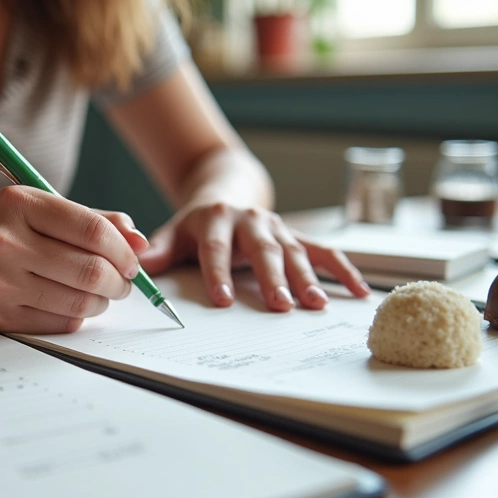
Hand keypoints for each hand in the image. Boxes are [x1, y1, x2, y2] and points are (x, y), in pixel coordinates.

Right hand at [0, 186, 147, 332]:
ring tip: (99, 293)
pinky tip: (72, 304)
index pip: (91, 230)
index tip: (132, 260)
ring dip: (102, 301)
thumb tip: (139, 242)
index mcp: (19, 204)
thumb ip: (91, 220)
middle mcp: (5, 242)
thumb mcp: (36, 209)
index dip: (123, 250)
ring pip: (79, 302)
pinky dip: (77, 316)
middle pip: (90, 271)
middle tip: (122, 282)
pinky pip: (59, 323)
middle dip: (119, 281)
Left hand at [139, 203, 369, 310]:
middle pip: (262, 250)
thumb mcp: (173, 234)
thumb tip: (136, 268)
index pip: (216, 248)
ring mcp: (278, 227)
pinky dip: (344, 270)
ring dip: (308, 278)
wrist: (225, 192)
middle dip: (273, 278)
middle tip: (280, 305)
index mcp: (215, 219)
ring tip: (316, 304)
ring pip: (295, 252)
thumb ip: (157, 251)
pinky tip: (360, 292)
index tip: (221, 299)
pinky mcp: (298, 235)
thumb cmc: (195, 225)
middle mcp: (251, 220)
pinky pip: (325, 251)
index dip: (219, 272)